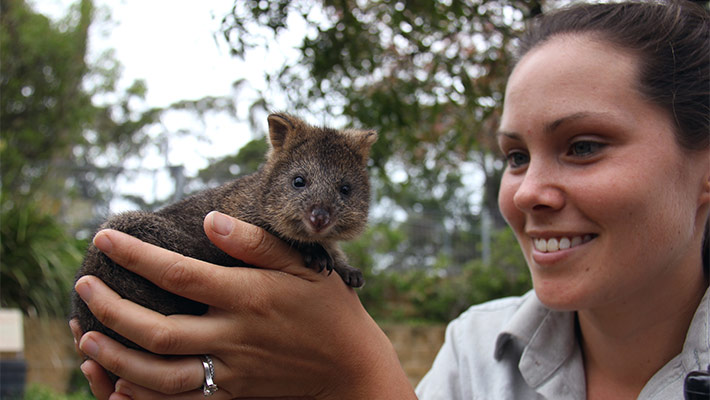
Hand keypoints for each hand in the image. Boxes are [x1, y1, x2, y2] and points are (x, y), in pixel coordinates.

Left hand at [72, 211, 414, 398]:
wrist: (350, 366)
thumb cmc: (328, 308)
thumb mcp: (303, 264)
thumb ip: (255, 243)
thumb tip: (210, 219)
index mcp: (248, 297)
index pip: (178, 273)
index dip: (136, 255)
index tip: (105, 237)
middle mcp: (234, 336)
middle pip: (157, 330)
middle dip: (111, 309)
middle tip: (83, 287)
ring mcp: (232, 371)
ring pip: (159, 374)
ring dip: (116, 357)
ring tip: (85, 338)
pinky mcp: (233, 394)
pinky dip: (142, 397)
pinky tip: (117, 383)